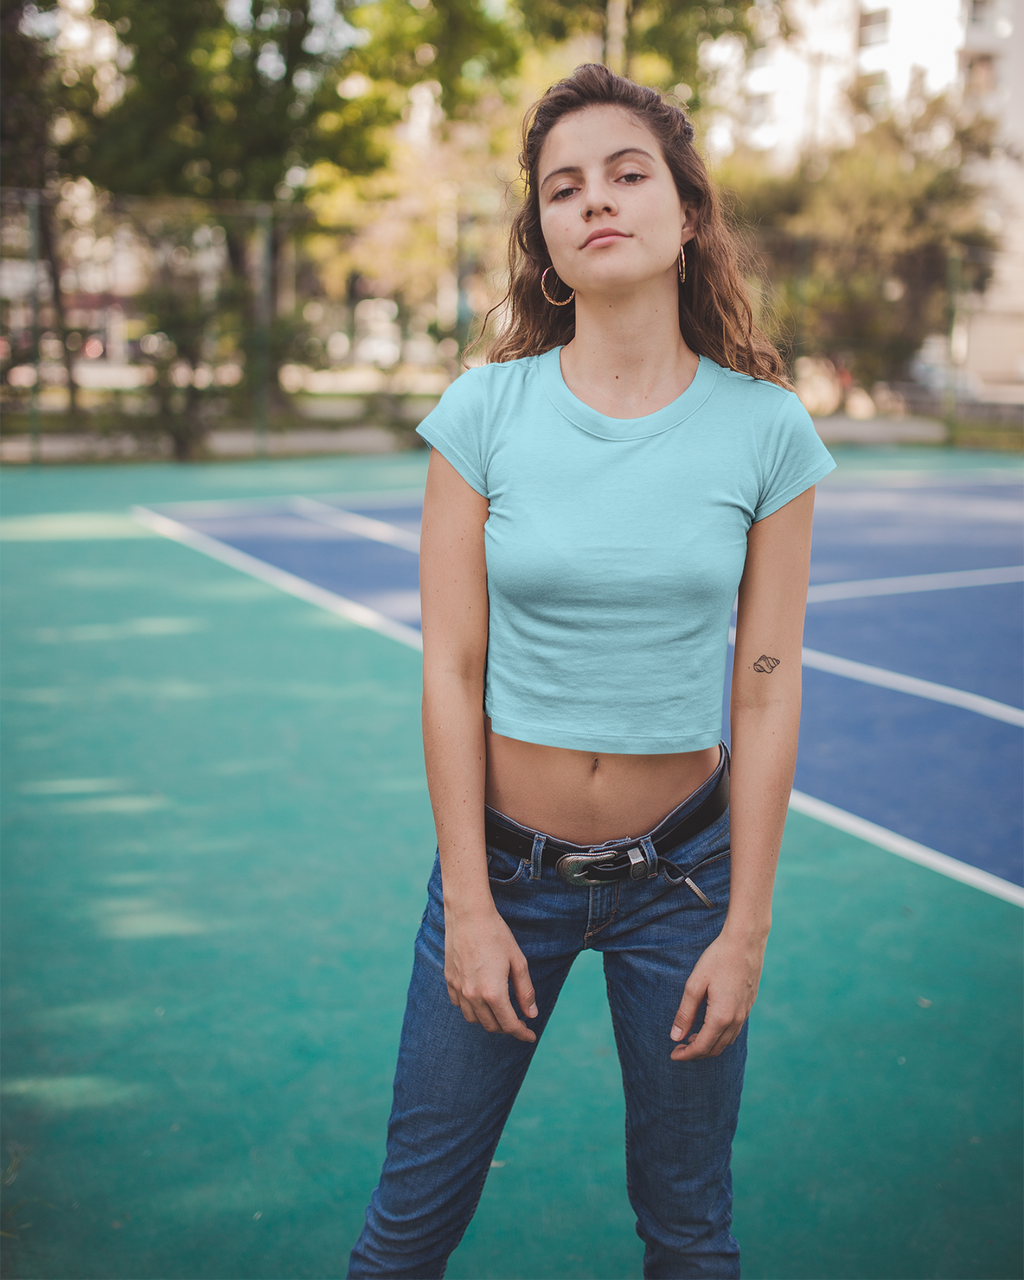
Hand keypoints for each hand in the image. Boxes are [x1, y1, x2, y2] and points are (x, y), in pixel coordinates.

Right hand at [444, 906, 537, 1041]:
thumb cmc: (496, 935)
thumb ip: (525, 991)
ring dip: (489, 1021)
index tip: (530, 1036)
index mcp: (493, 992)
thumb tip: (531, 1014)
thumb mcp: (518, 962)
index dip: (522, 1033)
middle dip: (507, 1027)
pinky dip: (472, 1008)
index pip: (509, 1025)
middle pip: (492, 1025)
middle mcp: (473, 995)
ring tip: (500, 1011)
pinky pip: (460, 1005)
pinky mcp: (449, 980)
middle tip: (519, 1020)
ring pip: (474, 1019)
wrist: (468, 915)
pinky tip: (480, 999)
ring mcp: (458, 988)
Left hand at [669, 927, 765, 1060]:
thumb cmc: (717, 959)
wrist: (745, 942)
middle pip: (716, 1048)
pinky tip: (710, 1025)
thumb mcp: (695, 985)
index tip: (673, 1055)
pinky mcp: (749, 1004)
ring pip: (727, 1041)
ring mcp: (745, 1012)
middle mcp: (736, 1019)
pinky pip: (735, 1030)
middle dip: (697, 1052)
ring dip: (709, 1045)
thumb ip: (685, 1013)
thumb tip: (675, 1037)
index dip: (687, 1054)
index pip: (702, 1046)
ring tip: (692, 1037)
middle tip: (680, 1048)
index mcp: (721, 1016)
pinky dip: (720, 1035)